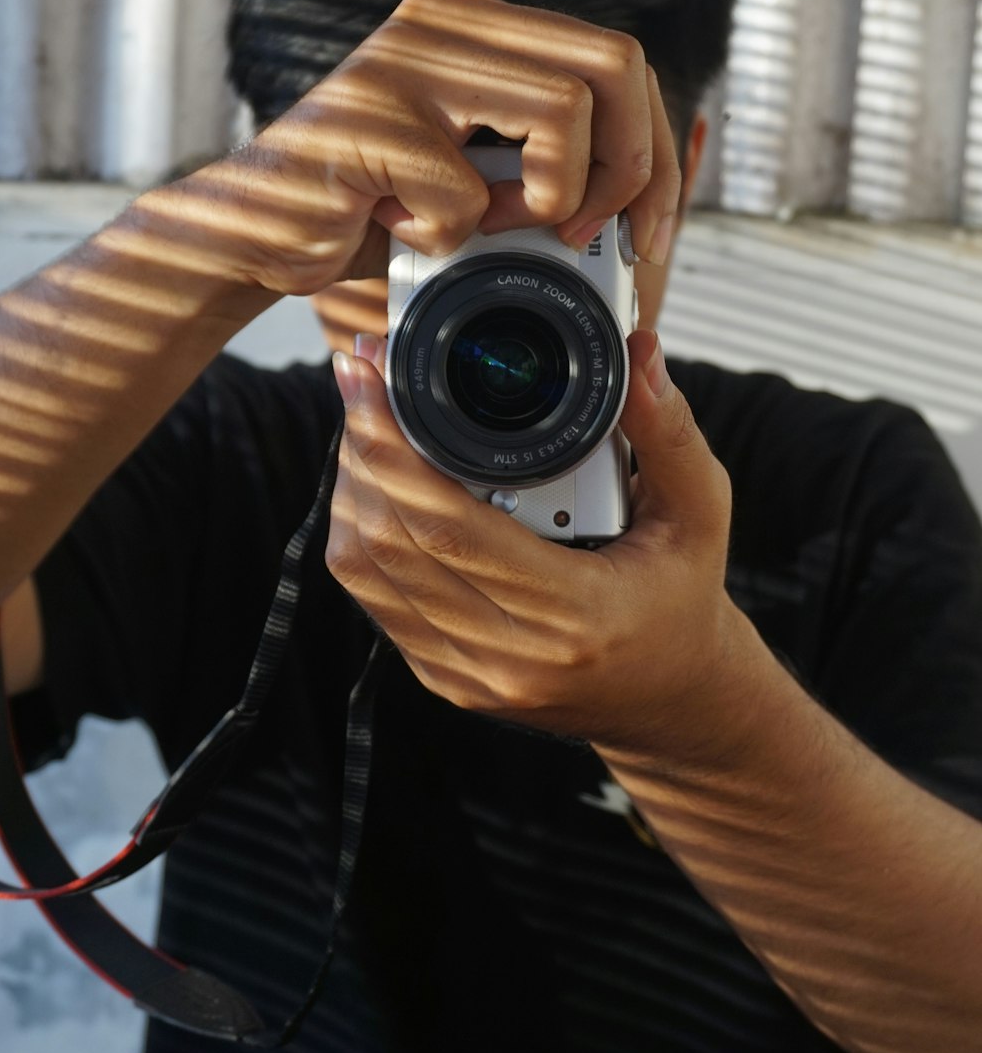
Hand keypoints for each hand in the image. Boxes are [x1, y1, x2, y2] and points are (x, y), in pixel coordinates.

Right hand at [190, 0, 681, 297]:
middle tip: (589, 234)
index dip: (655, 152)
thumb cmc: (374, 207)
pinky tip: (402, 229)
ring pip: (562, 112)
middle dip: (631, 168)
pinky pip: (468, 192)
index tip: (645, 232)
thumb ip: (548, 155)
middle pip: (616, 63)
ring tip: (483, 226)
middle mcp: (449, 19)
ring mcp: (407, 62)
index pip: (621, 60)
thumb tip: (650, 196)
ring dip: (545, 197)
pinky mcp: (371, 120)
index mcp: (482, 23)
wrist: (251, 228)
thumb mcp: (479, 169)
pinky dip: (448, 238)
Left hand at [326, 328, 746, 759]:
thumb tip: (638, 351)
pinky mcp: (446, 679)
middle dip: (362, 447)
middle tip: (362, 379)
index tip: (373, 374)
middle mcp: (511, 656)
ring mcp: (470, 676)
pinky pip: (376, 599)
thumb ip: (669, 430)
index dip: (393, 445)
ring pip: (365, 571)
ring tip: (366, 422)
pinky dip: (363, 532)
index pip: (448, 526)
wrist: (672, 700)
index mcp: (575, 616)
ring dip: (353, 486)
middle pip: (389, 541)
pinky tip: (375, 482)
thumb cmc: (682, 601)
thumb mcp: (699, 512)